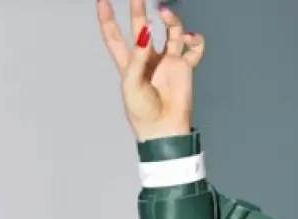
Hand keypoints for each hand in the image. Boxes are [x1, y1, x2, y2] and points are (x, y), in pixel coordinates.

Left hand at [97, 0, 205, 140]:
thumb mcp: (131, 84)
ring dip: (171, 20)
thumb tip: (145, 32)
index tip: (102, 0)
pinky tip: (191, 38)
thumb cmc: (142, 112)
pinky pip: (193, 47)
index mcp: (128, 64)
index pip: (114, 36)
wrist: (163, 128)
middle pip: (142, 27)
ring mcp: (167, 61)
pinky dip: (195, 39)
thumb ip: (137, 58)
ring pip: (170, 32)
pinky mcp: (184, 67)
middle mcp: (147, 59)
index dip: (107, 19)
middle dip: (139, 9)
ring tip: (166, 14)